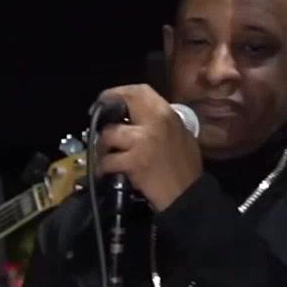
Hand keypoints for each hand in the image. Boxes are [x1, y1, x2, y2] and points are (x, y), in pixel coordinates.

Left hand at [95, 84, 202, 210]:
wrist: (188, 196)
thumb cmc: (185, 168)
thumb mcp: (180, 136)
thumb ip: (160, 123)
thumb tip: (134, 116)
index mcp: (167, 114)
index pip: (140, 90)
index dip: (118, 93)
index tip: (107, 101)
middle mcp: (155, 122)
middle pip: (122, 104)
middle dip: (104, 112)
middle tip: (98, 124)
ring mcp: (143, 142)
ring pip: (108, 134)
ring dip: (103, 147)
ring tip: (107, 155)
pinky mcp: (133, 162)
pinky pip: (107, 160)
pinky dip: (103, 168)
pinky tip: (107, 172)